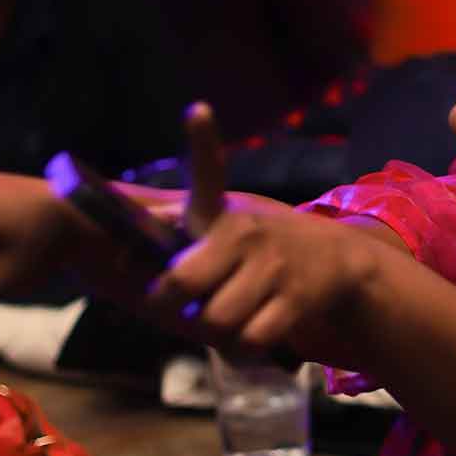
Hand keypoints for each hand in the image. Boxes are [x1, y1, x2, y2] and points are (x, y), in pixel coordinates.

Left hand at [140, 106, 380, 360]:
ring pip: (217, 320)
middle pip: (182, 283)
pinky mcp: (295, 300)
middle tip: (181, 303)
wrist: (335, 260)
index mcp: (222, 214)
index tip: (198, 110)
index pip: (210, 171)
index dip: (204, 140)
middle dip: (172, 303)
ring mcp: (273, 268)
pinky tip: (249, 330)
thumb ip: (174, 225)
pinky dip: (241, 346)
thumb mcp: (222, 223)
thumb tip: (120, 236)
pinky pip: (248, 340)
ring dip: (211, 330)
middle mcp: (247, 234)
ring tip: (223, 315)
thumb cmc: (258, 245)